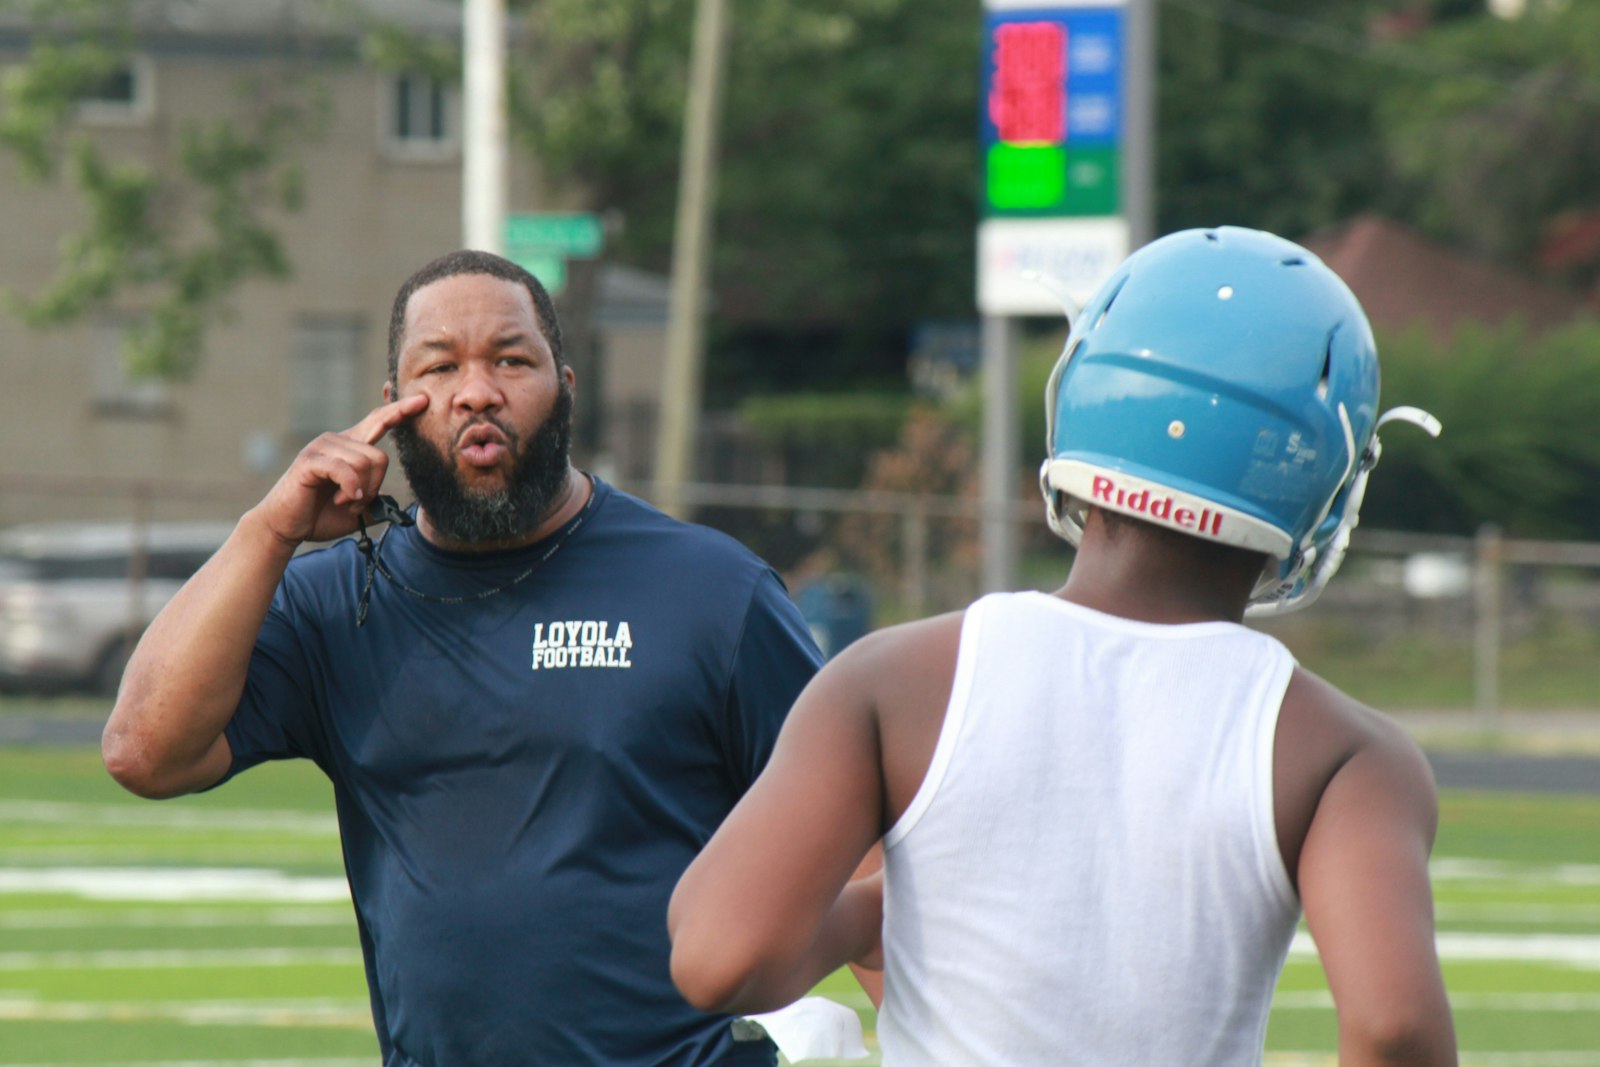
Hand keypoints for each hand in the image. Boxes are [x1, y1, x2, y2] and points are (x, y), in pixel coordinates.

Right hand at [254, 393, 428, 546]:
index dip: (400, 411)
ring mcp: (322, 447)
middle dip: (375, 487)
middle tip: (357, 503)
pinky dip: (351, 489)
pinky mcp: (310, 460)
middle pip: (380, 457)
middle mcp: (337, 441)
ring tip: (345, 502)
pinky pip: (346, 470)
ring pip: (366, 464)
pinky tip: (344, 500)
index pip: (379, 421)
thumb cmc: (320, 515)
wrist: (286, 526)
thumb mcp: (357, 508)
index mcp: (350, 447)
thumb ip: (376, 500)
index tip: (423, 401)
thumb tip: (392, 502)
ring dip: (361, 493)